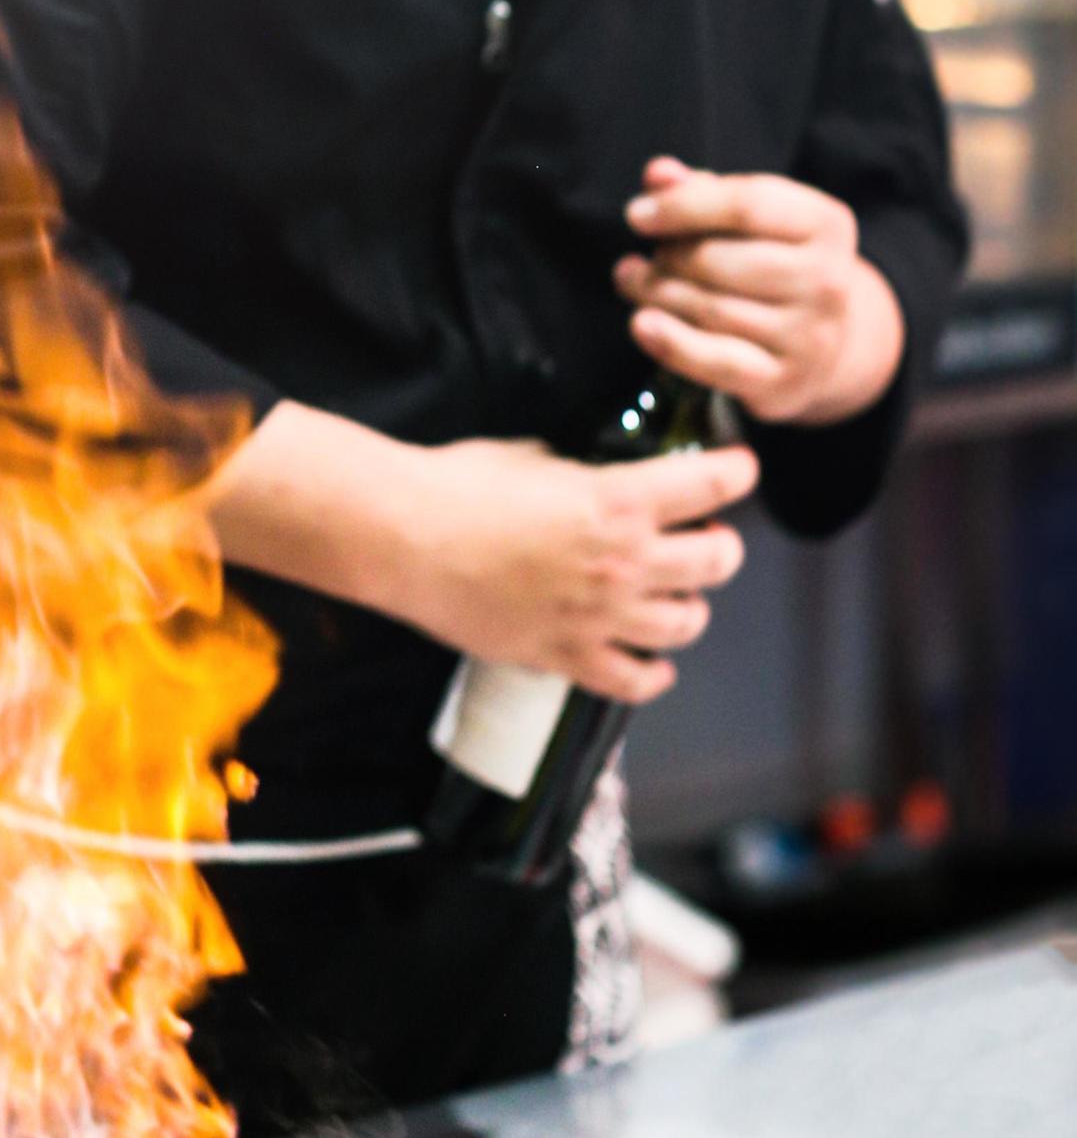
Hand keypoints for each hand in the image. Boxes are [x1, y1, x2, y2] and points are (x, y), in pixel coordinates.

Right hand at [390, 438, 759, 702]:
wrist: (401, 539)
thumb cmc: (456, 488)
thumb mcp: (533, 457)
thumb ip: (582, 477)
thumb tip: (593, 484)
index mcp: (618, 501)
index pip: (713, 486)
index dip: (735, 474)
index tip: (735, 472)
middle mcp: (622, 563)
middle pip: (717, 562)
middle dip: (718, 547)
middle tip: (703, 541)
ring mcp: (595, 617)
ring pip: (686, 624)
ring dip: (689, 608)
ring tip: (675, 600)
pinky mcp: (561, 656)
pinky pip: (631, 681)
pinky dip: (652, 675)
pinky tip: (654, 664)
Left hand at [616, 158, 905, 426]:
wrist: (823, 347)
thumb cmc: (774, 270)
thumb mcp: (753, 224)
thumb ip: (705, 193)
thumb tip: (658, 173)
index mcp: (826, 224)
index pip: (747, 204)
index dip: (683, 206)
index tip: (636, 214)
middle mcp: (828, 279)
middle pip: (721, 260)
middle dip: (668, 257)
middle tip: (644, 260)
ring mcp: (808, 334)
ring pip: (710, 309)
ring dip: (657, 295)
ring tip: (633, 281)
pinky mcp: (783, 381)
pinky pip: (715, 362)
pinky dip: (671, 343)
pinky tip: (641, 323)